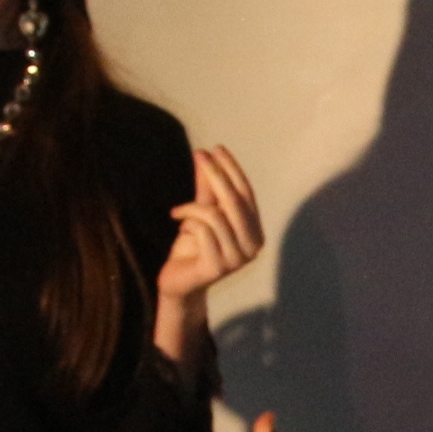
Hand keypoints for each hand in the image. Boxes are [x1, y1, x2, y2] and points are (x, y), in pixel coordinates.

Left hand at [157, 147, 265, 306]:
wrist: (177, 282)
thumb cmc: (192, 247)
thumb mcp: (201, 212)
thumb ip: (208, 188)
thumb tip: (209, 155)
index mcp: (254, 231)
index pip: (246, 194)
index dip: (232, 169)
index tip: (215, 148)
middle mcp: (252, 246)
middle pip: (235, 201)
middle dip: (217, 174)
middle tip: (200, 155)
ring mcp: (237, 259)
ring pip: (215, 216)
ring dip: (192, 208)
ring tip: (179, 213)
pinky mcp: (217, 268)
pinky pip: (202, 231)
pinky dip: (188, 223)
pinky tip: (180, 228)